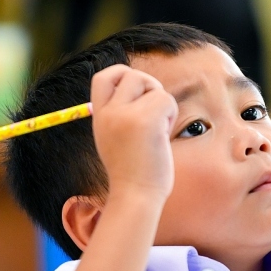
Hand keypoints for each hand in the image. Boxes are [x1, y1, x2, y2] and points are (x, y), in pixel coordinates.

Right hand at [90, 65, 177, 200]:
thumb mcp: (116, 137)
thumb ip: (122, 113)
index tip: (137, 92)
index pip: (103, 77)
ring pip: (154, 88)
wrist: (135, 195)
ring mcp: (126, 115)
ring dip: (163, 105)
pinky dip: (171, 115)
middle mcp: (109, 112)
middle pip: (132, 75)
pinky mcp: (146, 120)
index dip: (121, 74)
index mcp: (99, 116)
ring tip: (158, 130)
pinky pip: (167, 100)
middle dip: (150, 87)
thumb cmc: (133, 171)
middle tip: (155, 112)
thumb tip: (142, 87)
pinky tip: (163, 136)